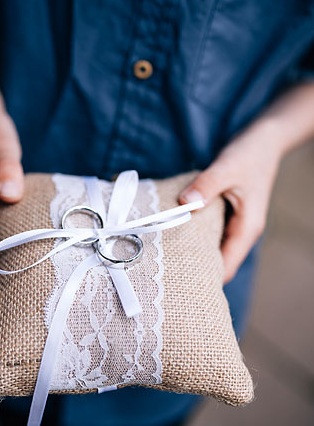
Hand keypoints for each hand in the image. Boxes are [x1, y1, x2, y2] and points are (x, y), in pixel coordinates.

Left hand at [179, 124, 281, 282]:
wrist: (263, 139)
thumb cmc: (249, 154)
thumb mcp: (226, 168)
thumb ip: (206, 185)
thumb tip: (186, 202)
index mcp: (247, 227)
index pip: (227, 265)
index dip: (207, 279)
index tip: (181, 286)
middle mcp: (241, 230)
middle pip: (218, 262)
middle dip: (195, 270)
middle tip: (164, 277)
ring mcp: (233, 223)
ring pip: (211, 248)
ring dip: (192, 253)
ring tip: (163, 261)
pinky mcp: (224, 213)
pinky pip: (207, 232)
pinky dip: (192, 236)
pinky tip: (171, 235)